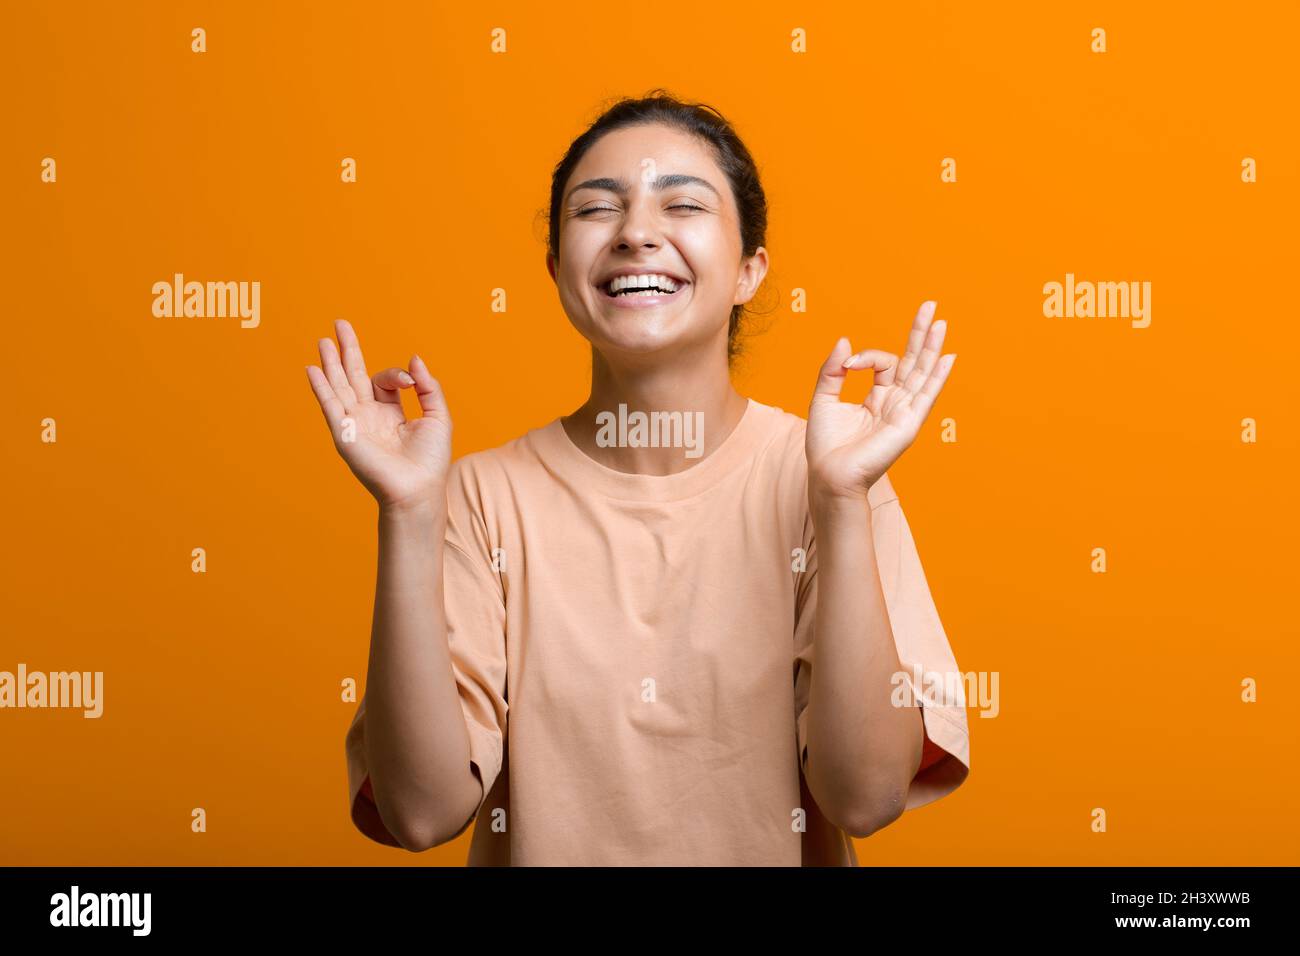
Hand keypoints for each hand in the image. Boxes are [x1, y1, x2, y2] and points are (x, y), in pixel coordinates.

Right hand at [305, 319, 452, 511]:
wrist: (418, 489)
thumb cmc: (430, 460)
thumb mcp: (438, 415)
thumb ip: (427, 386)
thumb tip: (414, 358)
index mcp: (390, 413)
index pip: (384, 381)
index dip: (395, 374)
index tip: (410, 381)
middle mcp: (369, 417)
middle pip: (353, 376)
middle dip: (347, 351)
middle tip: (339, 324)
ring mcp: (355, 425)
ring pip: (339, 387)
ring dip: (330, 364)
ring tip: (323, 340)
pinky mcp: (345, 434)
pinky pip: (330, 406)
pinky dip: (321, 388)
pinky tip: (313, 369)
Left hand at [805, 300, 954, 501]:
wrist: (829, 475)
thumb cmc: (825, 445)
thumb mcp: (823, 399)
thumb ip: (832, 370)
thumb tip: (845, 340)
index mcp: (877, 398)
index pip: (883, 363)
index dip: (865, 356)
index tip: (848, 363)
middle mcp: (895, 403)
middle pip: (913, 362)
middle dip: (920, 334)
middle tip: (930, 305)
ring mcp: (904, 413)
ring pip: (922, 373)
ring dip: (932, 347)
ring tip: (941, 322)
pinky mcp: (908, 424)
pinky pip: (926, 396)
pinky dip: (937, 377)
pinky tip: (948, 358)